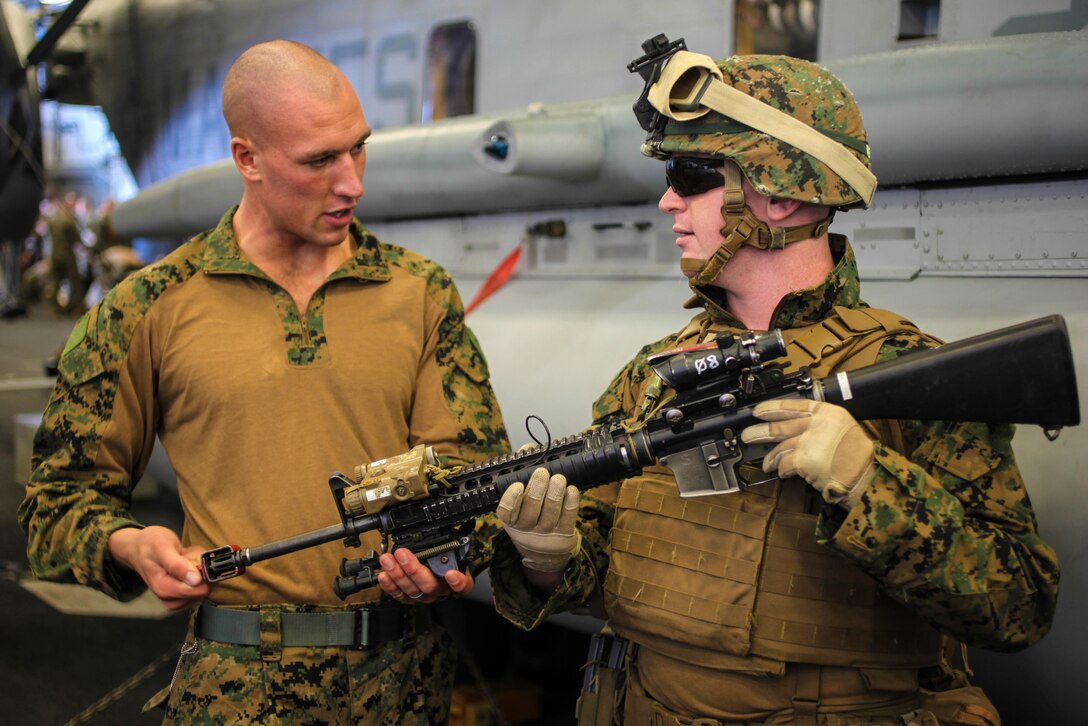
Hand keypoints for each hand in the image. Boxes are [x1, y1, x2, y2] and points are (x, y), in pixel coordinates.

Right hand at [107, 525, 208, 610]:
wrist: (138, 547)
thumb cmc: (148, 545)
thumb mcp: (163, 548)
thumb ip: (178, 566)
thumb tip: (196, 581)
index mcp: (165, 589)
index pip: (199, 590)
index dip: (204, 573)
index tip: (196, 558)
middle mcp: (170, 598)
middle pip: (204, 589)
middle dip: (201, 570)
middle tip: (187, 555)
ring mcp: (176, 597)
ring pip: (204, 586)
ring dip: (200, 569)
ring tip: (184, 558)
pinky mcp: (181, 594)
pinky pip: (201, 585)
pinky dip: (199, 572)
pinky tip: (187, 562)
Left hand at [377, 548, 473, 603]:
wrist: (438, 572)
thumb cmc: (446, 559)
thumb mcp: (452, 548)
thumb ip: (449, 543)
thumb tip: (440, 528)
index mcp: (458, 579)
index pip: (464, 585)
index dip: (458, 582)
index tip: (451, 574)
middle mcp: (441, 590)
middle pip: (429, 585)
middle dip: (413, 569)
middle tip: (402, 555)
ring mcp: (425, 595)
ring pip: (412, 590)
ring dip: (397, 574)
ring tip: (388, 560)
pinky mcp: (411, 598)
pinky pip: (400, 595)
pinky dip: (390, 585)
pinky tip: (383, 575)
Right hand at [496, 467, 579, 572]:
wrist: (544, 554)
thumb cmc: (530, 519)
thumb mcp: (519, 503)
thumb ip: (521, 472)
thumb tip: (526, 449)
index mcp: (511, 521)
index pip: (506, 512)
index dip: (511, 498)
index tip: (518, 484)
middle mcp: (527, 529)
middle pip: (531, 509)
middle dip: (537, 488)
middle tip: (542, 473)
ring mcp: (546, 534)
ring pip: (551, 512)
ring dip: (555, 493)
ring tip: (558, 478)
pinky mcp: (564, 535)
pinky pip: (568, 517)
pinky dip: (571, 502)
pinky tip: (571, 489)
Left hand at [740, 399, 876, 506]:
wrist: (865, 475)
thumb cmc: (859, 457)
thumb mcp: (844, 430)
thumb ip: (822, 427)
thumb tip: (798, 432)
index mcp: (828, 413)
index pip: (795, 405)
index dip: (773, 407)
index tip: (759, 410)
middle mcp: (816, 423)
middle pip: (781, 425)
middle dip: (761, 432)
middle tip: (748, 435)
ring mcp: (808, 440)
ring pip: (780, 446)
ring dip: (771, 457)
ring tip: (766, 463)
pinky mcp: (802, 459)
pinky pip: (785, 464)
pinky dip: (782, 470)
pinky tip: (782, 473)